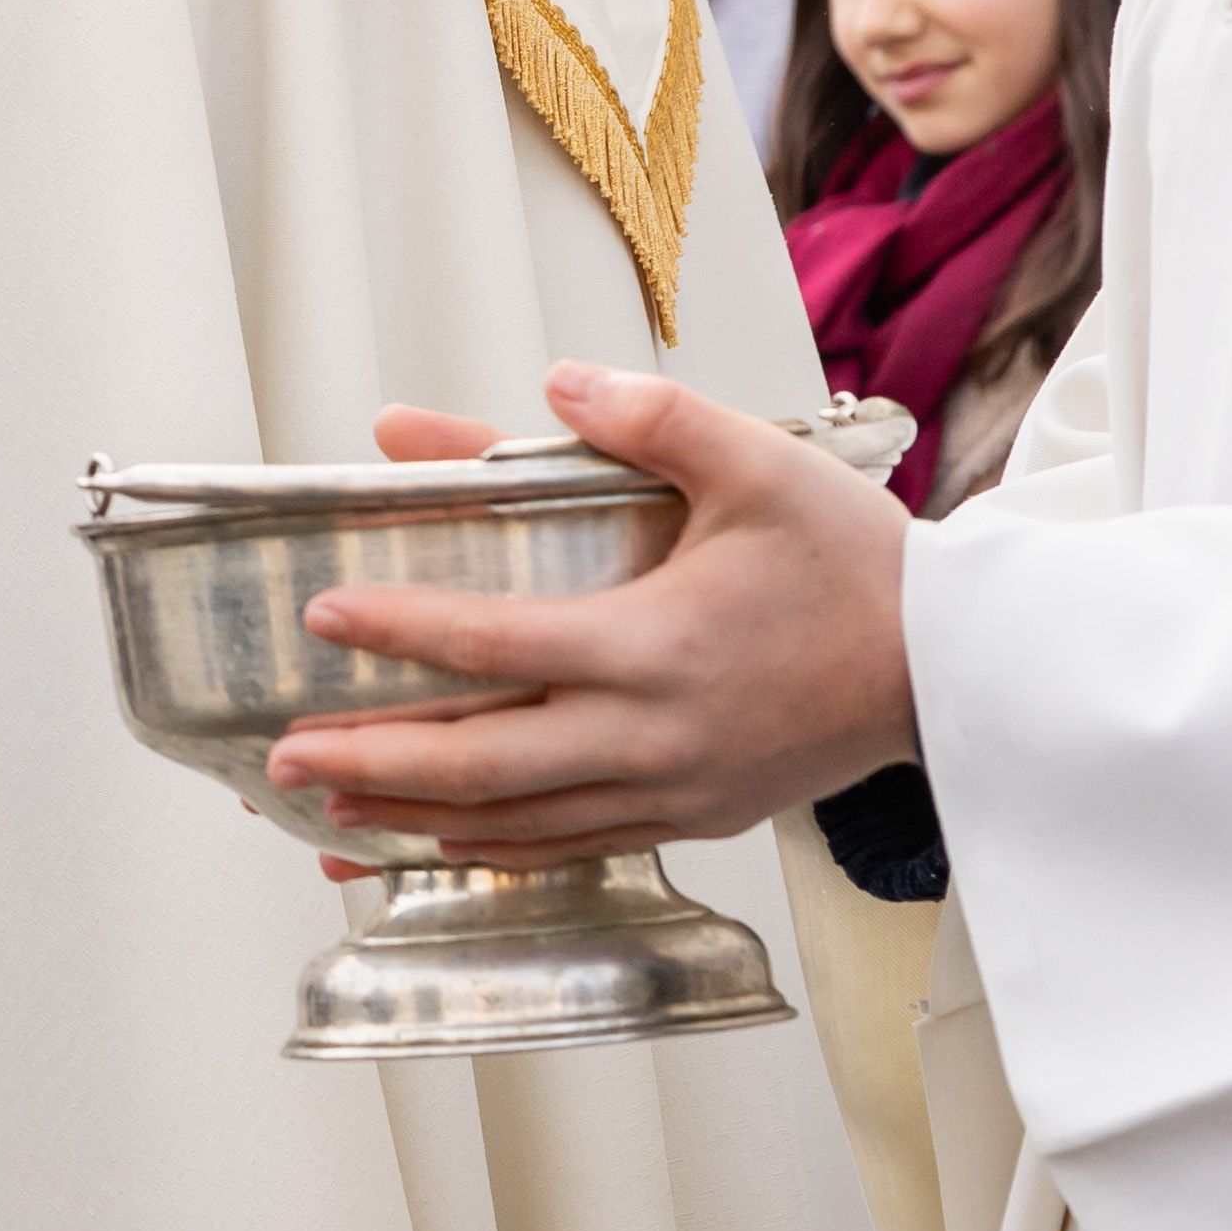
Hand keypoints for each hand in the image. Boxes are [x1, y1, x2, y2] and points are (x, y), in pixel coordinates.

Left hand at [266, 366, 919, 860]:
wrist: (955, 670)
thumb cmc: (854, 564)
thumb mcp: (760, 466)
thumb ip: (649, 421)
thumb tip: (554, 384)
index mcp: (658, 646)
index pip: (497, 645)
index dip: (401, 631)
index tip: (320, 615)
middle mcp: (652, 737)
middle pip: (482, 763)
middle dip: (370, 763)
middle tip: (276, 755)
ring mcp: (669, 792)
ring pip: (514, 822)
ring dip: (409, 818)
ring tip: (317, 812)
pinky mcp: (689, 820)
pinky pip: (567, 846)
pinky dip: (487, 846)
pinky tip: (427, 839)